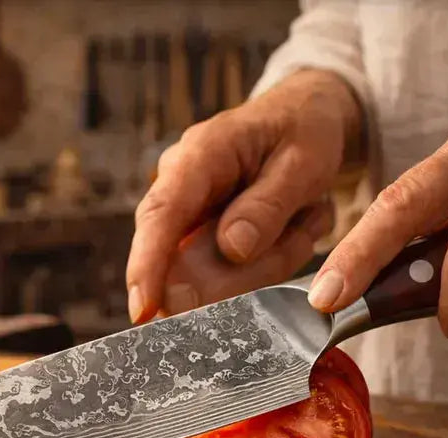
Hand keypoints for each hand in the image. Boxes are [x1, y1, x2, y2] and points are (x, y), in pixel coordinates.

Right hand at [125, 70, 363, 321]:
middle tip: (300, 233)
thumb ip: (268, 205)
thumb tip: (232, 249)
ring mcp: (187, 214)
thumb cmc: (302, 130)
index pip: (161, 214)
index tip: (143, 309)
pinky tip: (291, 230)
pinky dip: (266, 263)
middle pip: (180, 257)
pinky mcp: (200, 237)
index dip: (147, 266)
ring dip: (265, 261)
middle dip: (236, 272)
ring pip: (208, 273)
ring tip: (304, 218)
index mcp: (200, 154)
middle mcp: (179, 184)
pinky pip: (224, 274)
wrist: (302, 118)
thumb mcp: (304, 160)